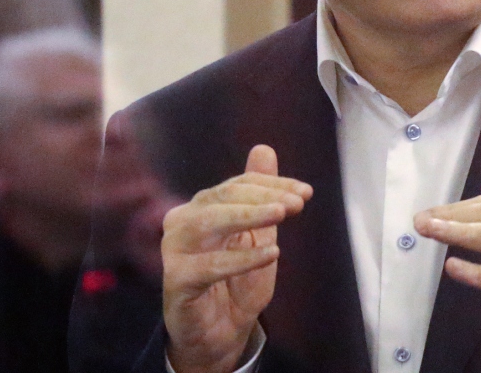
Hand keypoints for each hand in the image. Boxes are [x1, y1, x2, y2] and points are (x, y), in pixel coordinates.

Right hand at [162, 145, 312, 372]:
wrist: (221, 331)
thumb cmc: (237, 281)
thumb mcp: (257, 234)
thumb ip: (260, 195)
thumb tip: (263, 149)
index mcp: (203, 208)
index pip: (238, 186)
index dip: (272, 185)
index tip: (305, 192)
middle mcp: (183, 223)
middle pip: (220, 197)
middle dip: (262, 197)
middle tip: (297, 203)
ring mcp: (175, 252)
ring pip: (208, 223)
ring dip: (248, 216)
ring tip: (282, 216)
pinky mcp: (177, 282)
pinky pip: (207, 266)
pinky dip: (241, 258)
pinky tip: (271, 253)